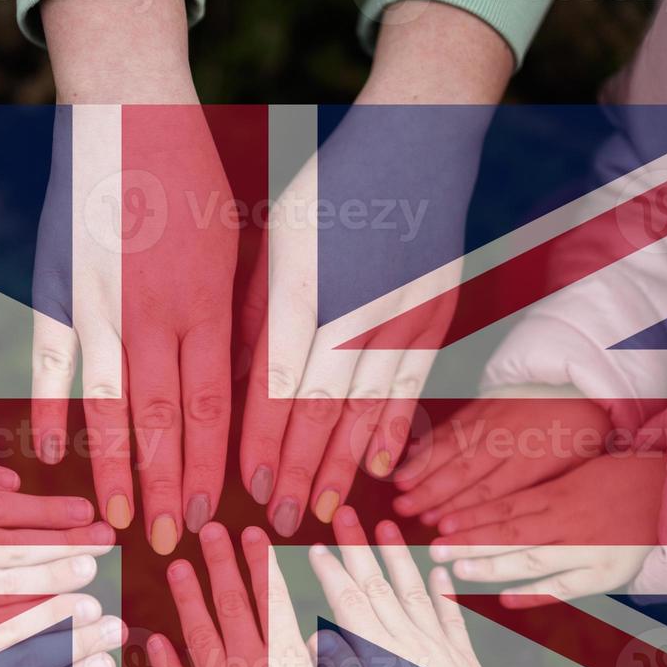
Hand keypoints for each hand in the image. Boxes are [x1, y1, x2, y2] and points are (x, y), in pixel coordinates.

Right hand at [32, 0, 234, 554]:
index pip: (212, 406)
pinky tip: (51, 456)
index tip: (215, 511)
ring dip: (116, 468)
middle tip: (172, 542)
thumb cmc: (192, 175)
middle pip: (164, 421)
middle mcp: (154, 313)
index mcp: (208, 302)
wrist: (126, 107)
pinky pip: (52, 363)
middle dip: (170, 487)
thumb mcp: (233, 246)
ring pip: (109, 406)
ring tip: (120, 520)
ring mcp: (99, 303)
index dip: (212, 465)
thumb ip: (231, 318)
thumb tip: (240, 386)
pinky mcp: (56, 287)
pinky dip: (51, 411)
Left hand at [147, 524, 357, 666]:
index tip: (249, 533)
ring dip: (189, 598)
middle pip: (233, 606)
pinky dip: (165, 662)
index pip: (271, 600)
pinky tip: (154, 638)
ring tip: (178, 566)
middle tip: (209, 529)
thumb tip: (309, 632)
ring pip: (201, 636)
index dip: (258, 564)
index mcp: (288, 662)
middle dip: (221, 564)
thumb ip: (318, 664)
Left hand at [238, 32, 504, 536]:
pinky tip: (379, 472)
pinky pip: (409, 389)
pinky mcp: (434, 319)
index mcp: (300, 288)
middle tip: (278, 522)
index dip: (263, 442)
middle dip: (298, 472)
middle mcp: (351, 310)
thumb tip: (232, 383)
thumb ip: (255, 314)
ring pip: (365, 410)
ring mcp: (399, 318)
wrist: (417, 144)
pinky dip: (392, 433)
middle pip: (318, 410)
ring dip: (342, 467)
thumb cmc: (328, 192)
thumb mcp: (275, 241)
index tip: (249, 486)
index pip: (274, 383)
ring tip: (322, 514)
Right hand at [311, 508, 548, 666]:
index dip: (332, 574)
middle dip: (359, 549)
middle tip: (344, 514)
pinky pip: (451, 615)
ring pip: (414, 591)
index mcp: (384, 659)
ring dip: (398, 558)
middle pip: (380, 587)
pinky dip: (443, 590)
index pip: (351, 605)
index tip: (315, 546)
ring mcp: (442, 648)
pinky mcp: (465, 660)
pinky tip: (438, 569)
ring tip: (385, 528)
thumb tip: (317, 638)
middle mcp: (413, 644)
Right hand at [393, 387, 611, 524]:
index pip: (492, 490)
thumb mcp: (575, 470)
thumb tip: (507, 525)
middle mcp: (508, 441)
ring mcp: (491, 421)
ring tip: (399, 486)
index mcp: (534, 460)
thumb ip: (539, 494)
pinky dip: (429, 441)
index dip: (463, 509)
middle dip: (431, 492)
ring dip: (423, 467)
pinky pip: (451, 425)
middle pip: (465, 471)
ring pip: (452, 447)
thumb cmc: (579, 437)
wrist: (579, 385)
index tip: (439, 526)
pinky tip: (409, 455)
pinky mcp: (481, 407)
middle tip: (405, 510)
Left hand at [430, 452, 665, 606]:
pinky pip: (566, 588)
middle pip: (511, 534)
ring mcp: (590, 550)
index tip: (441, 525)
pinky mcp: (608, 574)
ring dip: (493, 569)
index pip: (507, 508)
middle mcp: (571, 523)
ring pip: (532, 560)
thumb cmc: (619, 480)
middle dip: (470, 544)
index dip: (472, 518)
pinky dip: (535, 595)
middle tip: (434, 551)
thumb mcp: (576, 475)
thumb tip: (490, 503)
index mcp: (562, 494)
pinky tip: (505, 601)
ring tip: (459, 574)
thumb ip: (537, 492)